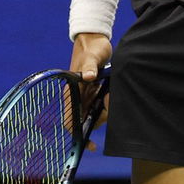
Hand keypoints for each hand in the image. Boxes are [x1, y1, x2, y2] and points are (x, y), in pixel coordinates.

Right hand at [70, 33, 111, 149]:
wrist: (96, 39)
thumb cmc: (91, 48)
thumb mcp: (92, 56)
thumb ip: (89, 66)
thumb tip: (87, 76)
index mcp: (72, 92)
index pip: (70, 120)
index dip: (78, 134)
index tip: (91, 145)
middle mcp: (78, 96)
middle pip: (86, 120)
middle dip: (99, 121)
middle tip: (110, 110)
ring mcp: (87, 95)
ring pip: (96, 114)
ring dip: (105, 112)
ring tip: (111, 96)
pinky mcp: (95, 91)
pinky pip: (101, 105)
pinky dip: (108, 105)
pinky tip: (112, 95)